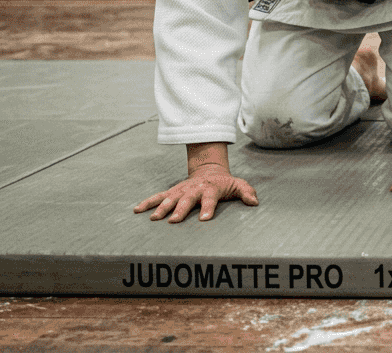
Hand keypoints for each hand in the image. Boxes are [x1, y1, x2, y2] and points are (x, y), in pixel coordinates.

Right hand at [133, 163, 258, 222]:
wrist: (209, 170)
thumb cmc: (225, 183)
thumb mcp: (238, 185)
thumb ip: (247, 192)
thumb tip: (254, 202)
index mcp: (211, 188)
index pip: (210, 199)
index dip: (208, 208)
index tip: (205, 219)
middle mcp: (194, 189)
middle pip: (187, 200)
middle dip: (181, 210)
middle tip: (174, 221)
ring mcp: (182, 190)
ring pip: (170, 198)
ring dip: (162, 207)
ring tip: (154, 218)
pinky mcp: (173, 192)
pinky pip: (158, 196)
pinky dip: (147, 202)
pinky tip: (137, 210)